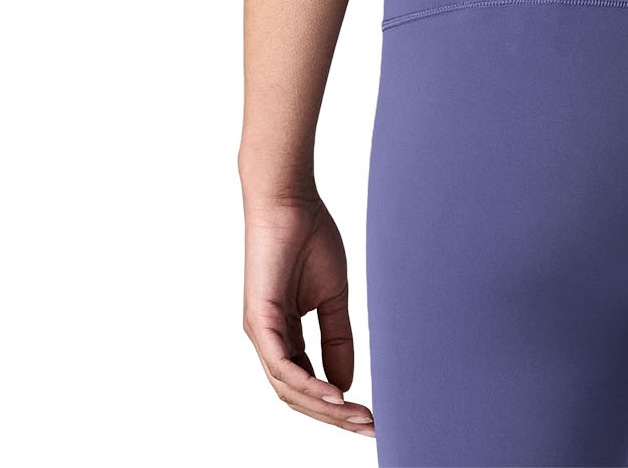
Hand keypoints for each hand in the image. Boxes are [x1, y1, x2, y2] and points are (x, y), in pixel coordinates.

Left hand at [243, 190, 374, 436]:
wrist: (290, 200)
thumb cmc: (308, 237)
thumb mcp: (333, 296)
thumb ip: (337, 339)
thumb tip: (345, 384)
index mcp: (284, 334)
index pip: (308, 383)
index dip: (337, 404)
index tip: (369, 416)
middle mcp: (268, 340)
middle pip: (299, 395)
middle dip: (334, 416)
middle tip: (368, 426)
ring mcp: (261, 332)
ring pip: (289, 388)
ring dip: (324, 407)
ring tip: (356, 417)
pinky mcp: (259, 320)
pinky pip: (283, 365)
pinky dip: (308, 384)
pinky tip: (335, 394)